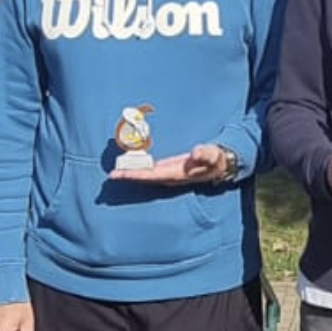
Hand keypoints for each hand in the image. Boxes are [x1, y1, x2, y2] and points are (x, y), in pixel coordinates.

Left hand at [109, 142, 232, 183]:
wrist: (220, 165)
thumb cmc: (217, 159)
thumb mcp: (214, 155)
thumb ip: (206, 153)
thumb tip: (195, 152)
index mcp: (178, 174)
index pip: (152, 175)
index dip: (136, 174)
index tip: (121, 174)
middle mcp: (170, 176)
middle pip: (145, 178)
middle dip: (128, 176)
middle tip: (111, 176)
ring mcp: (168, 173)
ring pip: (145, 175)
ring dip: (131, 174)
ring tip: (115, 172)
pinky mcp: (168, 168)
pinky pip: (149, 170)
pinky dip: (138, 168)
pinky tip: (129, 166)